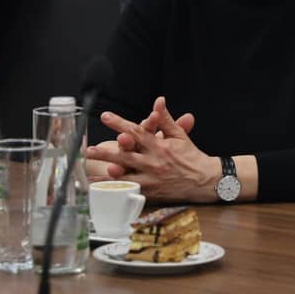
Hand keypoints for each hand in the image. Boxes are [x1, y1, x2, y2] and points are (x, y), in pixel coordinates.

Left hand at [84, 97, 218, 202]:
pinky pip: (130, 190)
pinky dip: (115, 189)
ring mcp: (152, 179)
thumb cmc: (191, 156)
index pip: (137, 131)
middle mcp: (154, 162)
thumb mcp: (179, 135)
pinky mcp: (151, 192)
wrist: (204, 180)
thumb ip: (165, 119)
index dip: (120, 123)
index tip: (106, 117)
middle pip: (126, 155)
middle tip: (90, 149)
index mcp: (160, 146)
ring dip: (106, 172)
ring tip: (90, 170)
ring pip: (125, 175)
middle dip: (106, 151)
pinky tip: (102, 188)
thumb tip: (158, 101)